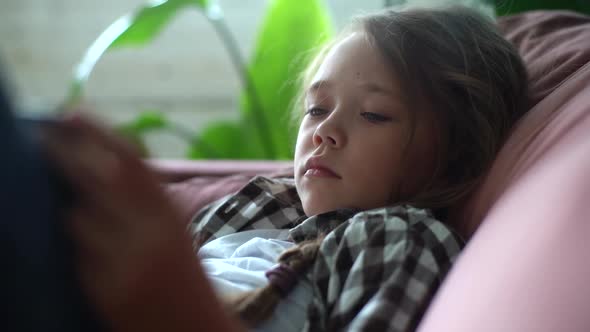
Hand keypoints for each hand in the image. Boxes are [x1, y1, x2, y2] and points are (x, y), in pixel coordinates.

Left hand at [43, 115, 207, 329]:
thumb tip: (102, 164)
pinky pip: (76, 257)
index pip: (132, 163)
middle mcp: (151, 234)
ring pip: (77, 219)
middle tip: (41, 138)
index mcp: (172, 215)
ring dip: (74, 216)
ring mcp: (126, 262)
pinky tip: (93, 257)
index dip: (100, 134)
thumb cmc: (185, 278)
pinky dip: (78, 253)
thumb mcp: (174, 232)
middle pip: (97, 180)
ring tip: (89, 222)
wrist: (196, 331)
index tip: (71, 113)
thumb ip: (146, 201)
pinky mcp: (106, 290)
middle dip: (66, 156)